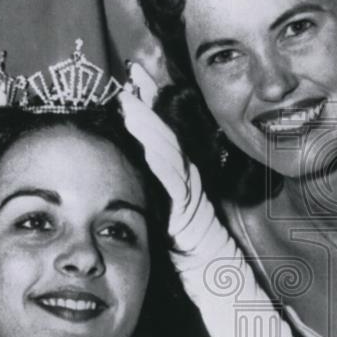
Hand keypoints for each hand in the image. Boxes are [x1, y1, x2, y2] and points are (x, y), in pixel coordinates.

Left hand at [119, 62, 220, 262]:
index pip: (162, 127)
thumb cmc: (182, 237)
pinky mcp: (186, 209)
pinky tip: (145, 147)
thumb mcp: (162, 201)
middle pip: (166, 131)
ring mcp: (188, 189)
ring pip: (168, 151)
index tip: (134, 72)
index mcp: (178, 168)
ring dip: (149, 126)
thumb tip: (127, 158)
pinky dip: (159, 163)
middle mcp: (186, 172)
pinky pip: (172, 182)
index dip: (149, 97)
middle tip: (134, 75)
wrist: (210, 264)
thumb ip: (151, 179)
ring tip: (131, 103)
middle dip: (149, 101)